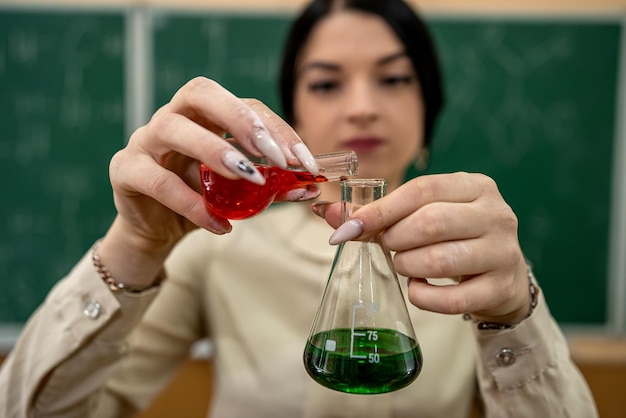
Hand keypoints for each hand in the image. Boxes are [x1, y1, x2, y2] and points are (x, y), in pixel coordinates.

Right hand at [100, 77, 318, 284]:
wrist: (156, 228)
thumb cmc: (199, 197)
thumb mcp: (240, 191)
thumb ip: (269, 186)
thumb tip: (309, 187)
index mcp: (204, 114)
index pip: (244, 105)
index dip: (276, 128)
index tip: (304, 161)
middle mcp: (173, 116)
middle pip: (201, 93)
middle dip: (242, 119)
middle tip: (276, 156)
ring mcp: (144, 140)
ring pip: (172, 129)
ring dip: (215, 151)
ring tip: (250, 180)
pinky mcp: (125, 170)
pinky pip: (157, 181)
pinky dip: (192, 204)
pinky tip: (220, 224)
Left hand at [314, 172, 530, 324]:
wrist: (501, 278)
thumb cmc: (454, 239)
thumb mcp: (425, 216)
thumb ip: (379, 215)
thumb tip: (325, 212)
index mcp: (475, 186)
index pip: (422, 190)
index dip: (380, 210)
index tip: (348, 229)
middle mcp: (495, 214)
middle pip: (430, 223)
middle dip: (395, 240)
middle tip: (388, 248)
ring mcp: (503, 252)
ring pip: (439, 260)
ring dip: (407, 266)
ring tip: (405, 265)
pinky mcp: (500, 288)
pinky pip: (451, 299)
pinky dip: (423, 297)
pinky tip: (419, 288)